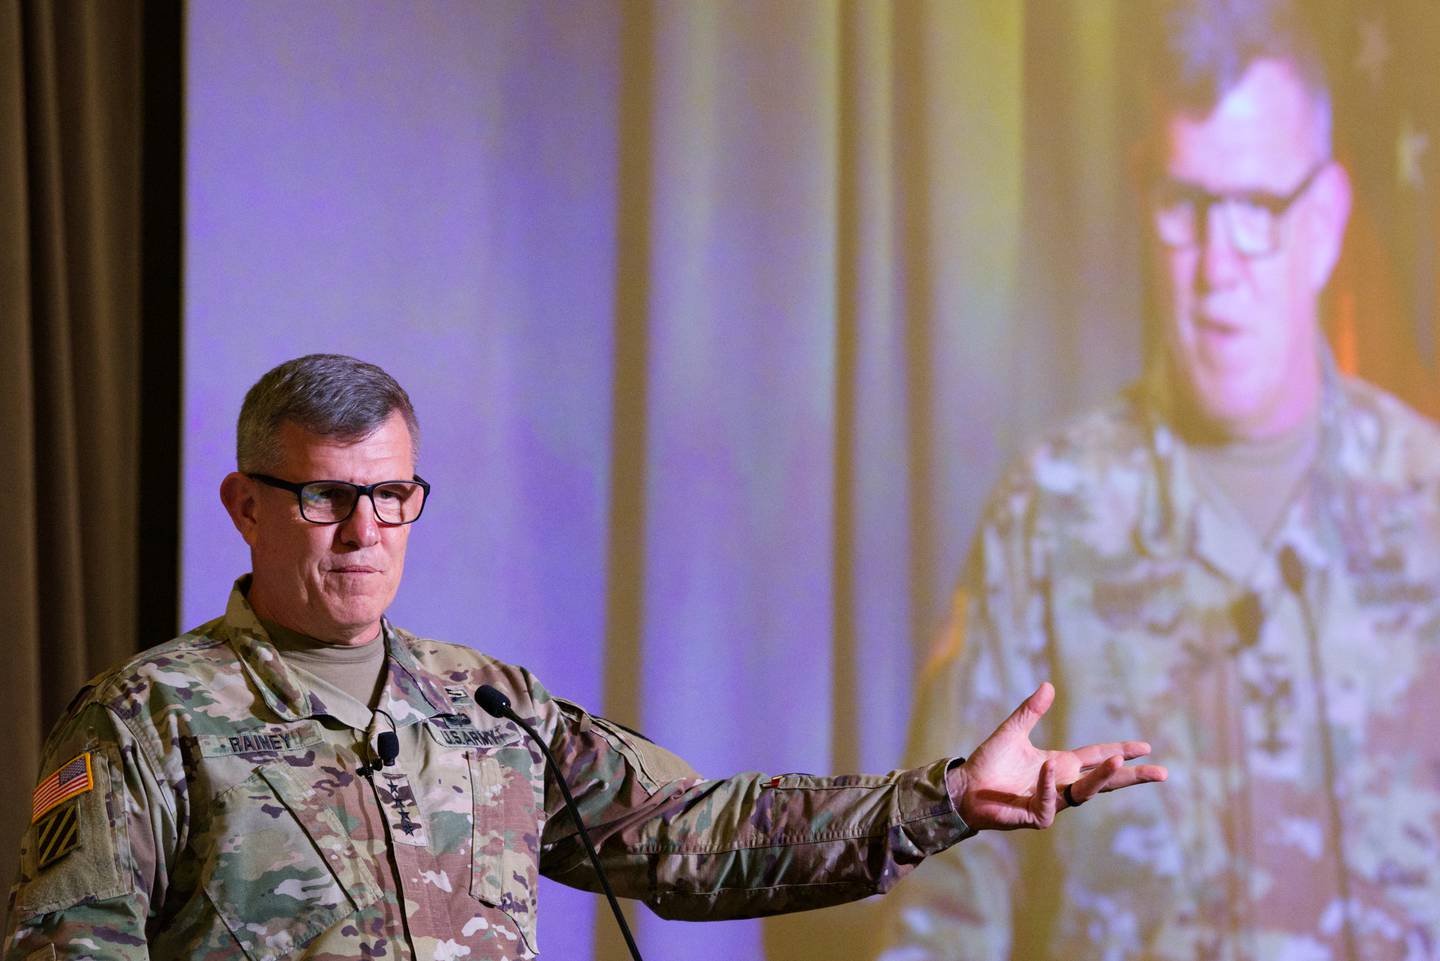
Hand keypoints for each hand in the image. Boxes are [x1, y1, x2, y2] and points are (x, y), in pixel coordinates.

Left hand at [945, 681, 1165, 830]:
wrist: (965, 788)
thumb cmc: (989, 762)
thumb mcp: (1012, 731)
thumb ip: (1030, 711)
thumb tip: (1048, 685)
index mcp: (1060, 764)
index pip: (1097, 757)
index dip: (1120, 751)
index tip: (1146, 747)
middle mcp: (1061, 783)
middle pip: (1105, 782)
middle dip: (1132, 777)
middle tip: (1162, 773)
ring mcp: (1051, 801)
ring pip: (1085, 793)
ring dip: (1101, 778)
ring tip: (1116, 761)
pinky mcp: (1036, 816)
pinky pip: (1049, 802)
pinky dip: (1048, 785)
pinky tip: (1046, 768)